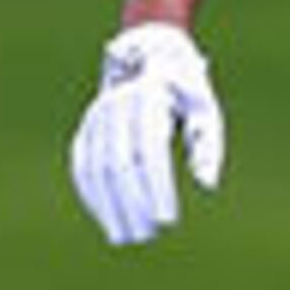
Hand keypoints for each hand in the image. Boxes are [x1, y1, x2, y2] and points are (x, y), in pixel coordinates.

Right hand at [70, 22, 225, 244]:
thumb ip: (207, 145)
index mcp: (149, 101)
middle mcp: (116, 108)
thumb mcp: (205, 109)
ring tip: (126, 236)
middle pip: (119, 165)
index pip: (149, 153)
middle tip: (146, 235)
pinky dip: (92, 194)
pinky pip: (82, 165)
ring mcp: (96, 118)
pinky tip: (106, 218)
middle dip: (131, 204)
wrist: (149, 52)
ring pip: (97, 169)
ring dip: (109, 206)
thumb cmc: (187, 89)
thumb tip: (207, 185)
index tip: (166, 219)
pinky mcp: (85, 128)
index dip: (156, 188)